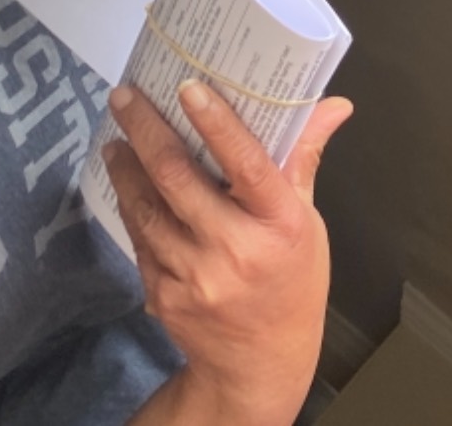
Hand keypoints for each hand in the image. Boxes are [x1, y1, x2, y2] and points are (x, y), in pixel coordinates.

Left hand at [106, 83, 351, 425]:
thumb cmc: (291, 284)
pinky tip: (127, 181)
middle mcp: (234, 249)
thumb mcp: (309, 222)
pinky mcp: (162, 292)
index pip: (247, 163)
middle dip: (147, 130)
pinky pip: (140, 237)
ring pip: (147, 206)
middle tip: (127, 96)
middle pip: (180, 178)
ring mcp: (193, 275)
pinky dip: (132, 204)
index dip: (217, 122)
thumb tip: (332, 105)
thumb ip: (304, 160)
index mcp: (279, 225)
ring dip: (127, 166)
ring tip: (118, 135)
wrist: (258, 364)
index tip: (189, 87)